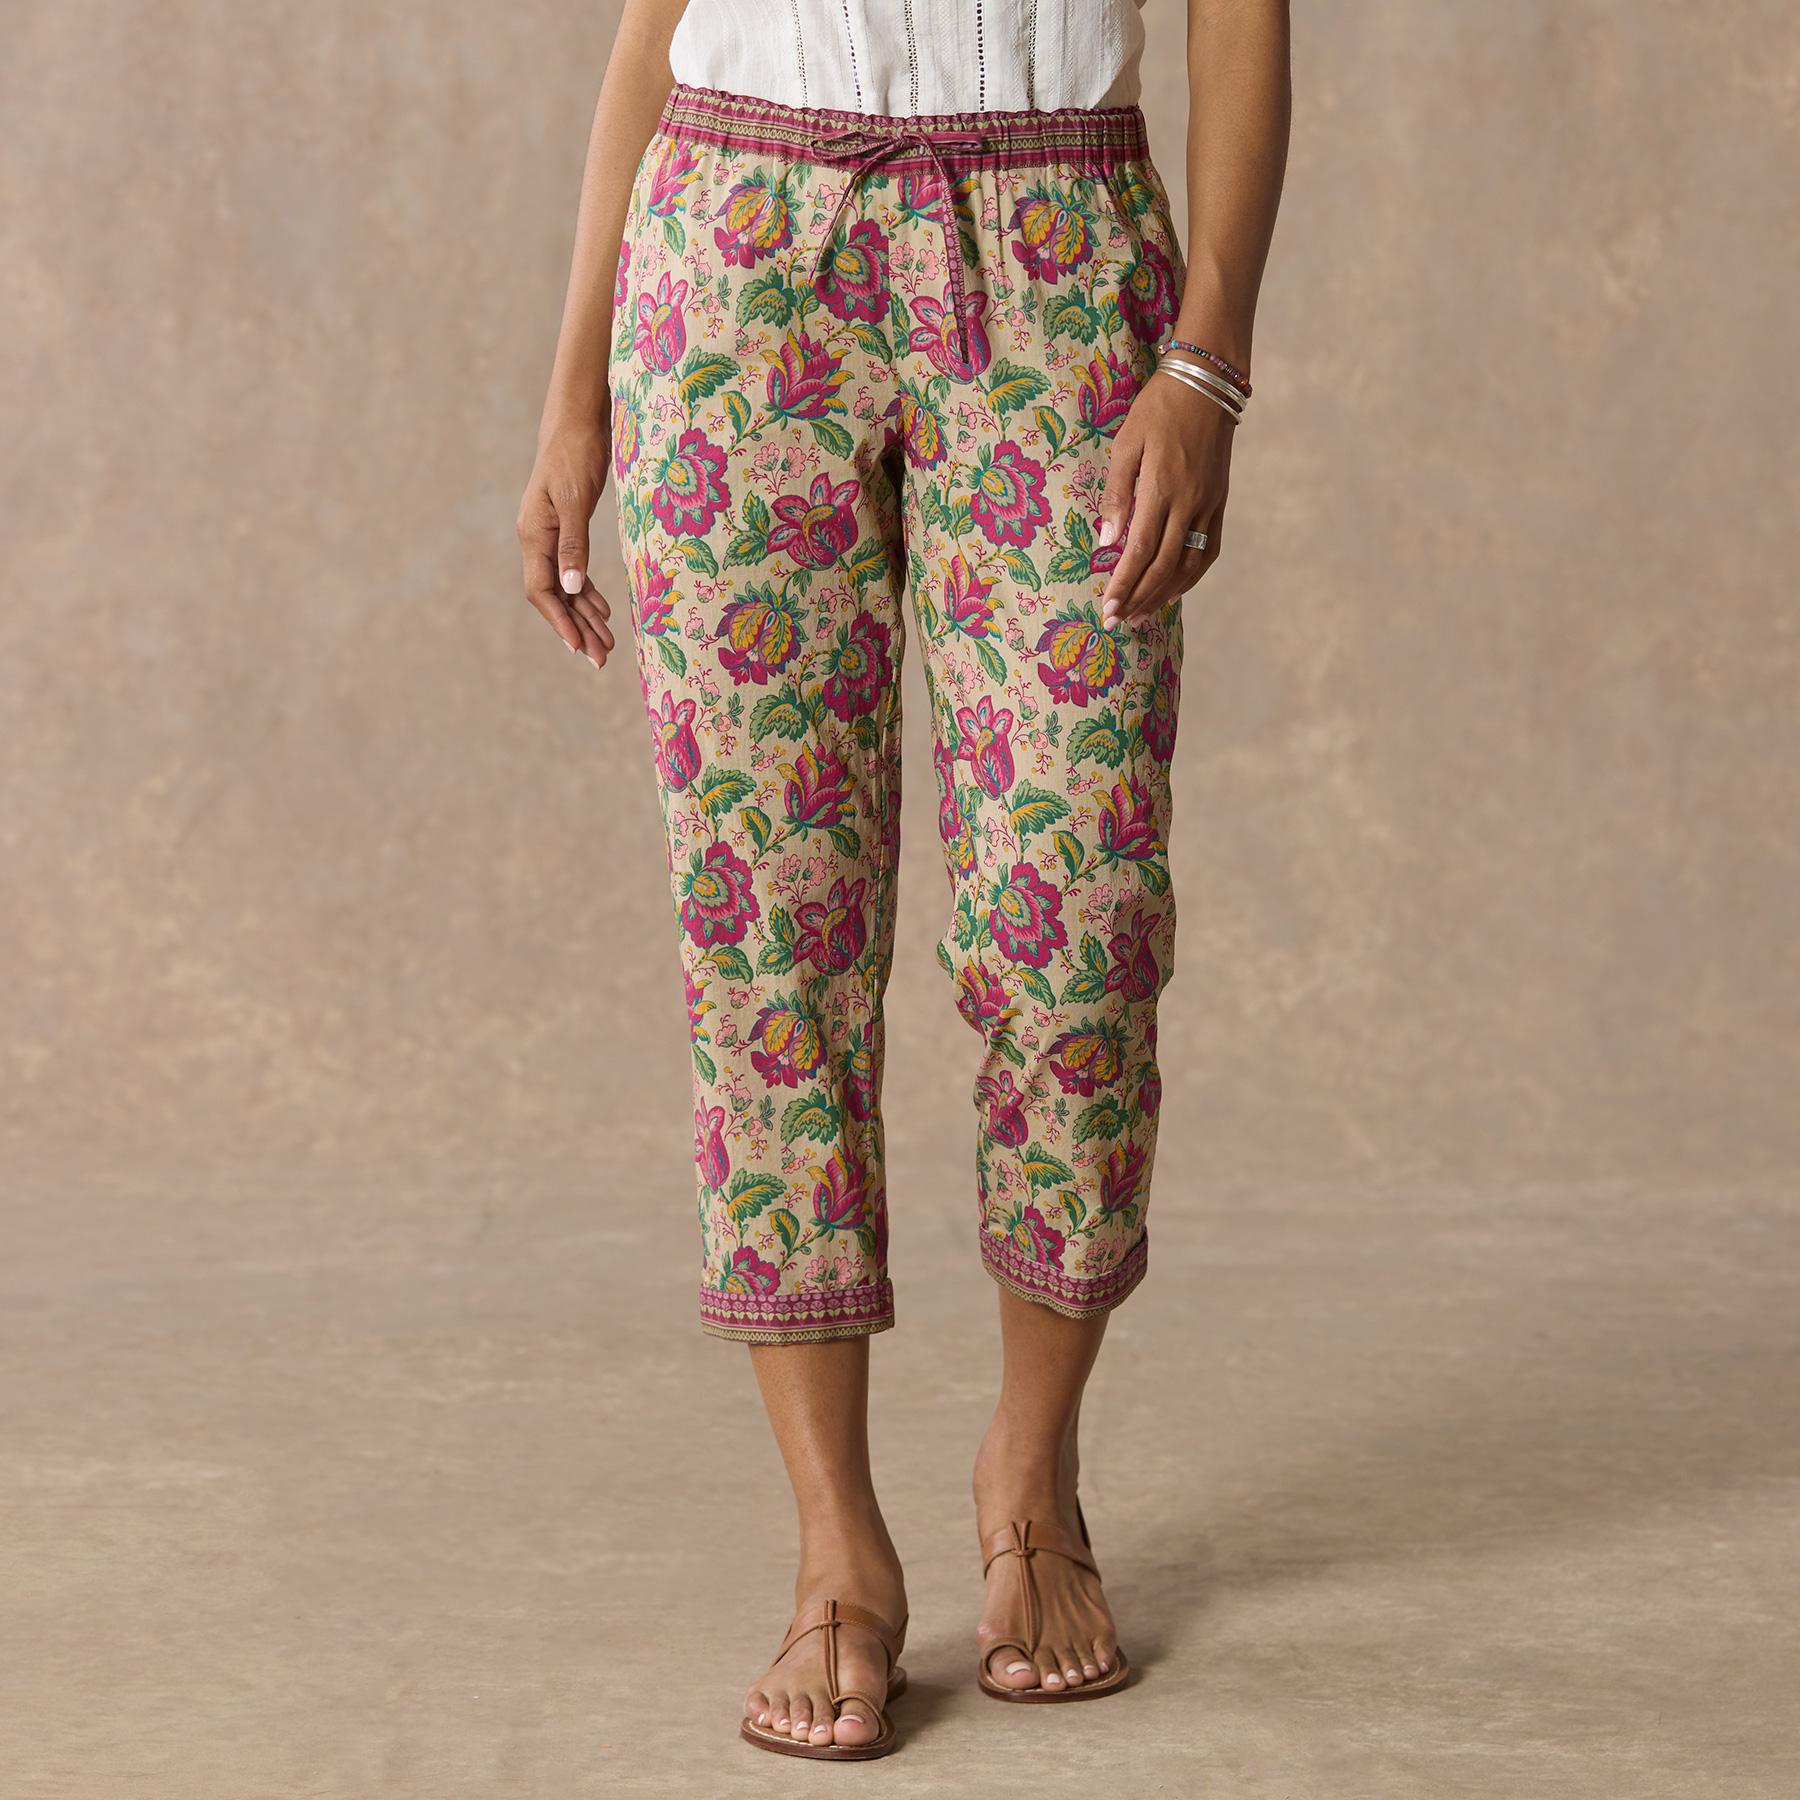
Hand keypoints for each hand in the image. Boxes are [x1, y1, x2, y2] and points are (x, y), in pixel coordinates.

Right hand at [516, 418, 615, 668]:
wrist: (578, 418)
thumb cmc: (576, 453)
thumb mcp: (576, 499)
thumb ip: (573, 544)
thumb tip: (570, 587)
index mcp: (534, 534)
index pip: (541, 590)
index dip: (559, 621)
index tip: (579, 647)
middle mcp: (537, 538)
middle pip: (554, 595)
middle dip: (576, 628)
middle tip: (600, 659)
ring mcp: (551, 534)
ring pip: (565, 586)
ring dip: (585, 615)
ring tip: (607, 643)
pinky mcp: (566, 528)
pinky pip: (573, 569)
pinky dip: (587, 591)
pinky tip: (603, 608)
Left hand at [1097, 371, 1234, 626]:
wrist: (1207, 384)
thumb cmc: (1158, 409)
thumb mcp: (1127, 444)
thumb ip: (1116, 494)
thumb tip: (1108, 541)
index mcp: (1162, 489)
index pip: (1141, 550)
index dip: (1124, 584)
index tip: (1108, 609)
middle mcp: (1190, 503)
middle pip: (1164, 566)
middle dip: (1139, 599)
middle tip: (1117, 623)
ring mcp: (1209, 505)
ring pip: (1189, 564)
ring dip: (1164, 594)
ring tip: (1141, 614)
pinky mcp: (1220, 502)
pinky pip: (1208, 550)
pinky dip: (1190, 576)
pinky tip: (1173, 590)